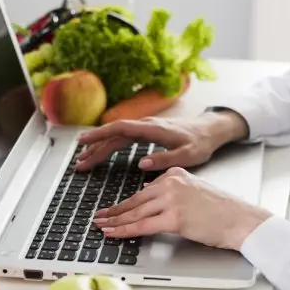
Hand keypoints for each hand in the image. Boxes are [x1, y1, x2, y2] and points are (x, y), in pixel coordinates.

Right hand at [76, 111, 248, 171]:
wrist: (210, 131)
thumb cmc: (200, 143)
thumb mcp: (187, 156)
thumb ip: (165, 160)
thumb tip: (141, 164)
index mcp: (153, 129)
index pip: (120, 128)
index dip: (100, 134)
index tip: (83, 142)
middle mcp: (146, 126)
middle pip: (113, 134)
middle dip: (94, 147)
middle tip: (79, 163)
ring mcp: (145, 128)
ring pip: (116, 136)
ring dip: (99, 147)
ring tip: (84, 160)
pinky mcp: (146, 133)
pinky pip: (122, 138)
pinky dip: (109, 145)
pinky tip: (100, 152)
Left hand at [94, 167, 271, 250]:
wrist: (241, 219)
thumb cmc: (223, 211)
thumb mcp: (195, 190)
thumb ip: (172, 192)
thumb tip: (151, 200)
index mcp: (175, 173)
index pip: (144, 191)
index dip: (126, 203)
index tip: (113, 209)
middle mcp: (171, 182)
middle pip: (135, 200)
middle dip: (114, 211)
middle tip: (99, 217)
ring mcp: (172, 199)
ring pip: (135, 213)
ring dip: (114, 221)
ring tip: (101, 226)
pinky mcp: (174, 217)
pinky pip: (142, 226)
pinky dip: (124, 231)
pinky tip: (114, 233)